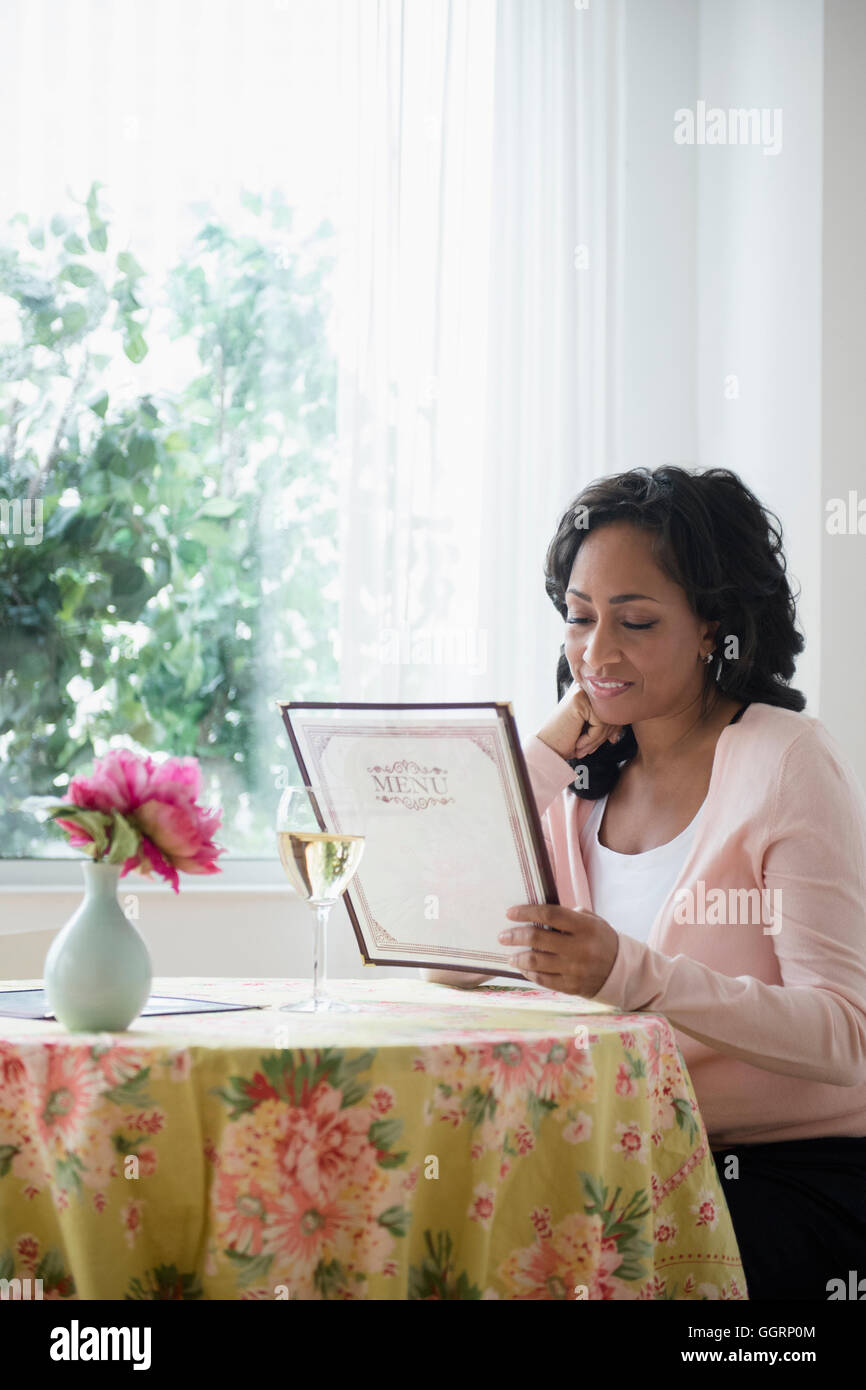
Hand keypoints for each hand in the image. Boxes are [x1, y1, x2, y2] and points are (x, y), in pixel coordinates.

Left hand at [498, 902, 619, 996]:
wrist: (623, 971)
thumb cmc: (601, 940)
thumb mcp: (592, 921)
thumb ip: (568, 915)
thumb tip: (537, 914)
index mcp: (585, 927)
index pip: (549, 915)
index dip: (527, 912)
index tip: (510, 913)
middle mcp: (580, 948)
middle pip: (538, 939)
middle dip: (515, 936)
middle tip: (503, 936)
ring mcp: (575, 969)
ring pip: (536, 962)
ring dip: (518, 958)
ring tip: (510, 955)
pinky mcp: (572, 986)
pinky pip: (544, 980)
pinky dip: (530, 974)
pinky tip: (524, 968)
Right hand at [535, 678, 624, 760]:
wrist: (546, 748)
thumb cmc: (568, 737)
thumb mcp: (593, 726)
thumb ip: (609, 718)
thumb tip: (629, 715)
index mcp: (590, 688)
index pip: (616, 705)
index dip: (616, 725)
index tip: (611, 740)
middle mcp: (586, 685)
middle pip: (613, 710)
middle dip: (608, 734)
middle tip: (592, 749)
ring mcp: (582, 690)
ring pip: (608, 718)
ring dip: (598, 739)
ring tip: (584, 749)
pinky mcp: (579, 700)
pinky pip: (599, 723)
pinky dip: (592, 738)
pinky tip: (578, 744)